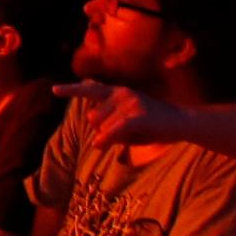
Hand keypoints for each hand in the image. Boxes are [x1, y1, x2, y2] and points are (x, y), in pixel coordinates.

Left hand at [60, 80, 187, 150]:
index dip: (71, 90)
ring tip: (135, 133)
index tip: (53, 90)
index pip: (91, 89)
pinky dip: (105, 140)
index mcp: (118, 92)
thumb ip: (110, 123)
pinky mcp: (136, 117)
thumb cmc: (154, 125)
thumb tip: (95, 136)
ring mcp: (129, 103)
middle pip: (93, 118)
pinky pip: (111, 132)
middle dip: (102, 129)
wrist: (181, 123)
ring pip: (101, 127)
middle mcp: (121, 93)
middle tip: (127, 131)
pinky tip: (103, 146)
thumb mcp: (129, 122)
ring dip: (111, 137)